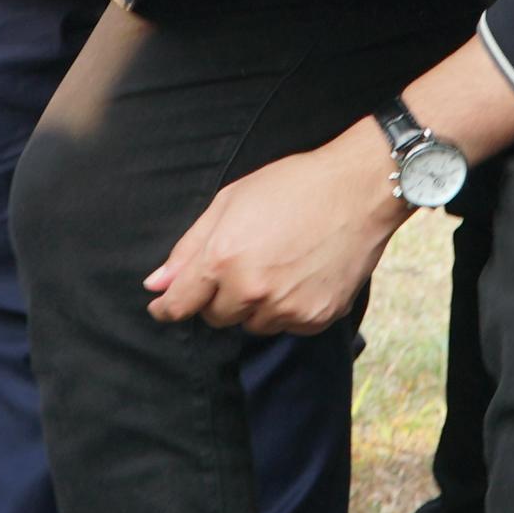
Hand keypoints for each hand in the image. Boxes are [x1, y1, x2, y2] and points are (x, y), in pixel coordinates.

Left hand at [145, 122, 411, 334]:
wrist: (357, 191)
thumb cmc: (291, 186)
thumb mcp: (229, 202)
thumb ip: (188, 248)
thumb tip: (156, 284)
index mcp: (222, 259)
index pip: (180, 304)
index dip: (167, 307)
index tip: (163, 307)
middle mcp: (251, 291)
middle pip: (216, 317)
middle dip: (219, 296)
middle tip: (242, 263)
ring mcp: (285, 308)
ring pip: (252, 324)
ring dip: (255, 304)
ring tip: (278, 264)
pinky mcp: (315, 318)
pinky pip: (287, 325)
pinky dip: (287, 308)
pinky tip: (301, 274)